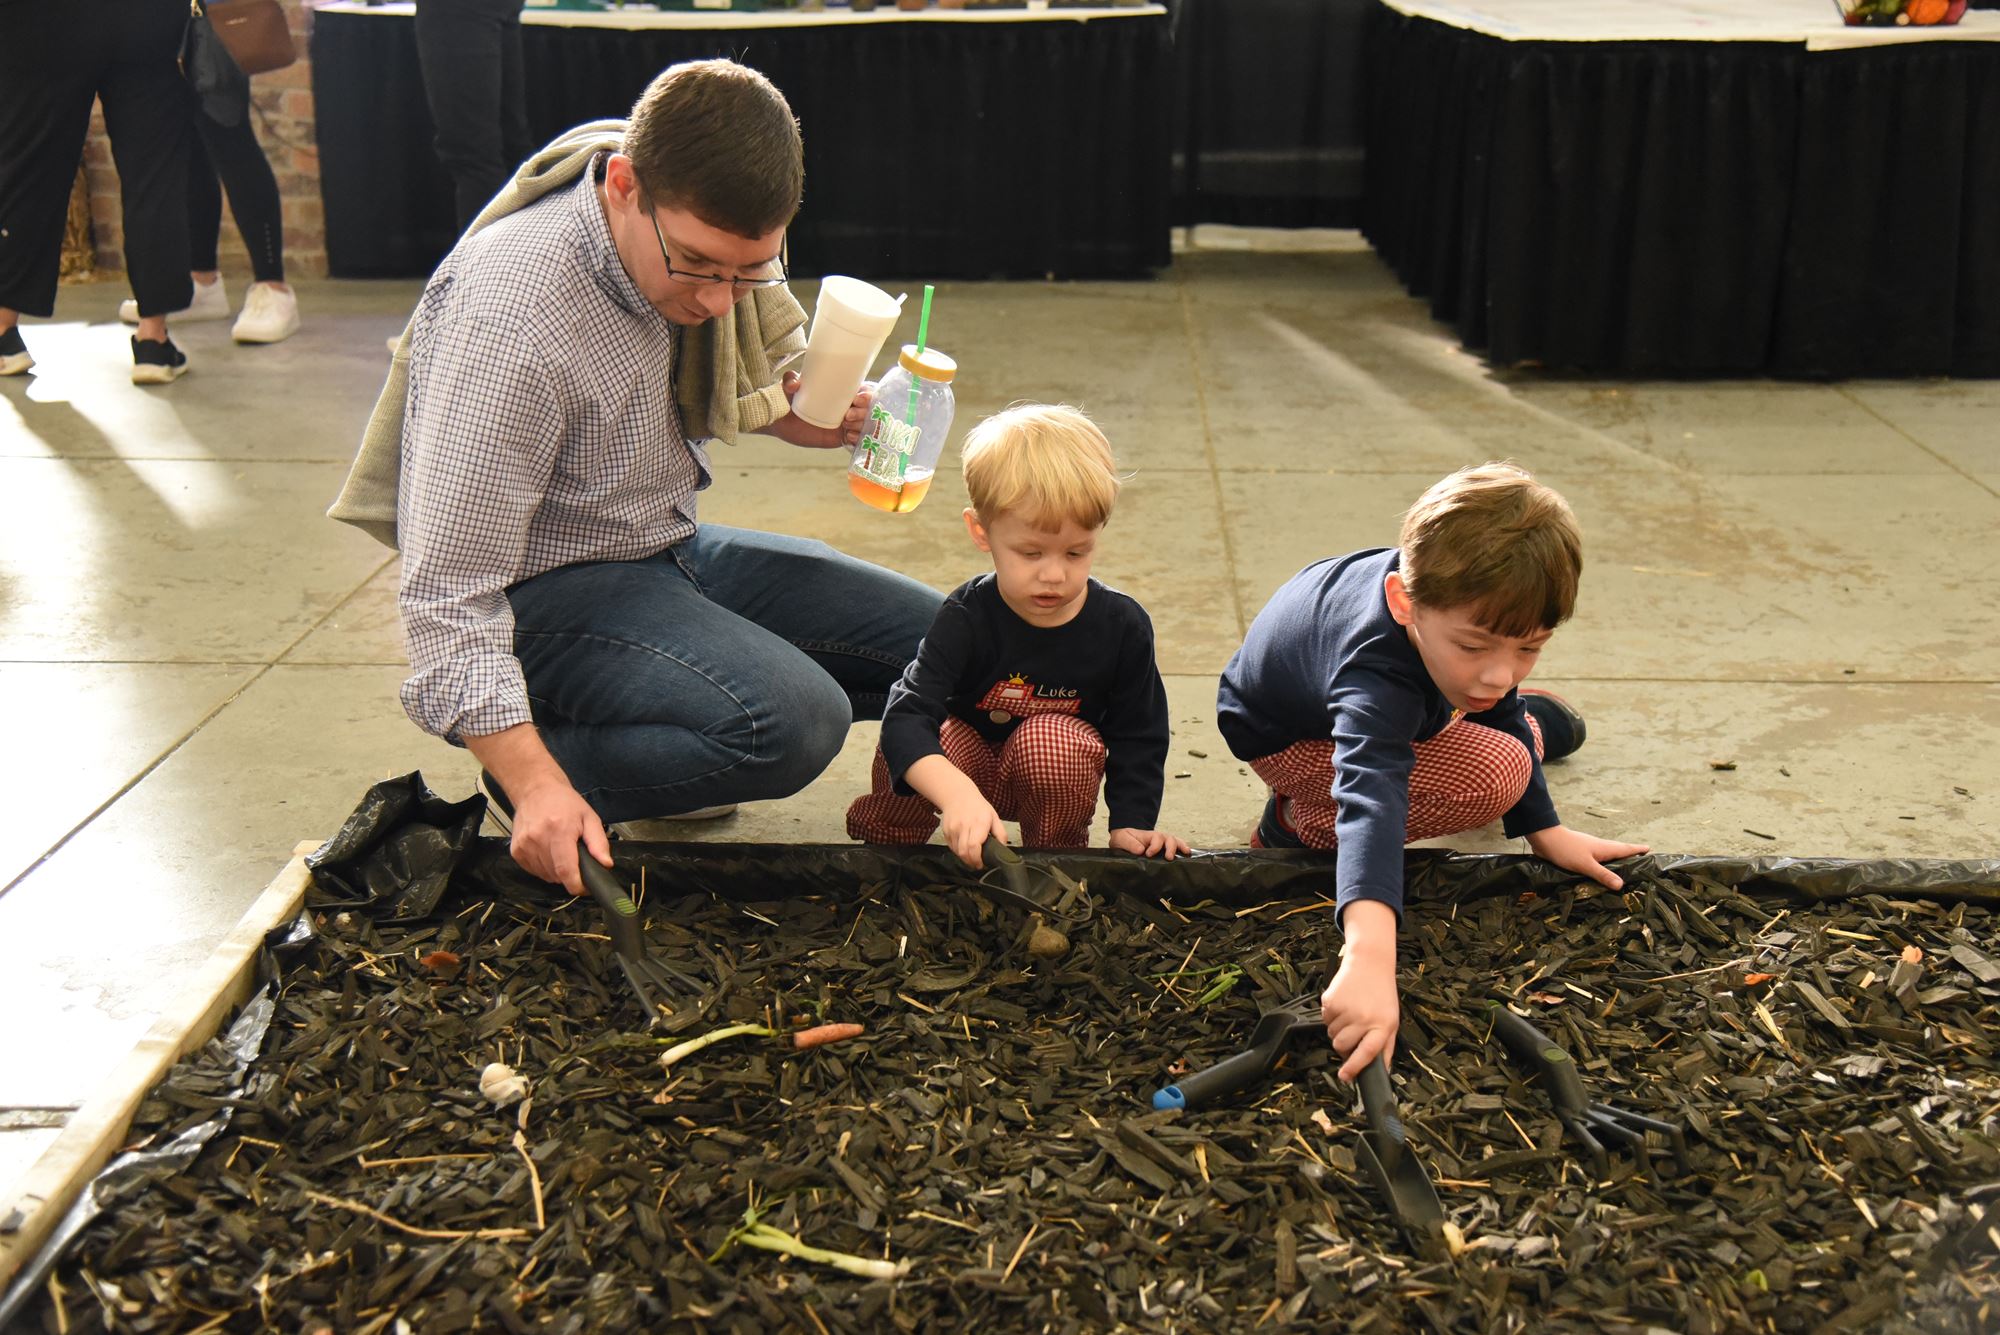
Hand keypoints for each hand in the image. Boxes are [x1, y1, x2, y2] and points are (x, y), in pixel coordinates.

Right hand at [508, 777, 612, 896]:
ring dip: (556, 871)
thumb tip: (605, 864)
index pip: (566, 871)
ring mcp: (524, 846)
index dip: (577, 885)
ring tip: (560, 850)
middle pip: (557, 876)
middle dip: (570, 874)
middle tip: (575, 857)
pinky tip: (548, 850)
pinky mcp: (516, 851)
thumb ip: (599, 843)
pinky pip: (534, 871)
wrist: (536, 790)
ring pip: (546, 876)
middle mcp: (538, 839)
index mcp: (558, 831)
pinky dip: (544, 867)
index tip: (584, 888)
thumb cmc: (564, 803)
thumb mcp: (589, 818)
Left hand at [768, 372, 872, 448]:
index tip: (857, 399)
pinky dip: (858, 440)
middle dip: (864, 413)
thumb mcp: (788, 385)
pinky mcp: (842, 438)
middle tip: (847, 415)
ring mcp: (847, 423)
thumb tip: (795, 385)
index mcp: (843, 392)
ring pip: (867, 425)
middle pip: (871, 409)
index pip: (866, 391)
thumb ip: (789, 380)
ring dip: (861, 426)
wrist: (781, 421)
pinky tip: (847, 437)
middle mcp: (849, 407)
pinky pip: (859, 441)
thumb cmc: (788, 399)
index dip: (868, 395)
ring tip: (845, 427)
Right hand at [939, 795, 1007, 869]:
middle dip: (971, 862)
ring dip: (964, 858)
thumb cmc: (977, 806)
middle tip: (977, 864)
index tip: (981, 864)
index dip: (977, 859)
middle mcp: (964, 826)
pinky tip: (964, 847)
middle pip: (964, 852)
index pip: (974, 846)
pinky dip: (958, 851)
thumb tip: (1003, 848)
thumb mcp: (994, 816)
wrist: (957, 795)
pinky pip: (951, 847)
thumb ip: (1001, 833)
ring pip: (957, 852)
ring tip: (971, 856)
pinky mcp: (946, 831)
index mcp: (979, 823)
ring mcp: (953, 829)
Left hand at [1109, 827, 1190, 859]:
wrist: (1124, 841)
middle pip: (1169, 838)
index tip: (1148, 854)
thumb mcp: (1122, 839)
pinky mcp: (1165, 850)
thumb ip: (1130, 844)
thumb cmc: (1124, 840)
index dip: (1154, 846)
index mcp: (1148, 836)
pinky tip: (1188, 855)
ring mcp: (1163, 843)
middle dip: (1170, 847)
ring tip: (1186, 853)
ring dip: (1181, 846)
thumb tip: (1141, 850)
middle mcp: (1158, 838)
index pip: (1156, 838)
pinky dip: (1183, 849)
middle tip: (1168, 857)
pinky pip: (1177, 847)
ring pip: (1175, 841)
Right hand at [1321, 949, 1400, 1081]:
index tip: (1345, 1077)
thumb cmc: (1382, 993)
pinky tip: (1343, 1006)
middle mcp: (1363, 1018)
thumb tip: (1382, 1071)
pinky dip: (1331, 1017)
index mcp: (1382, 1025)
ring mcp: (1345, 1009)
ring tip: (1349, 1016)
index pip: (1367, 1052)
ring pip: (1331, 1034)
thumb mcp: (1392, 1021)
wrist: (1369, 963)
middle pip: (1342, 1046)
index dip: (1354, 1068)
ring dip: (1337, 1030)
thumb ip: (1386, 1047)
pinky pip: (1324, 1019)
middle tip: (1351, 1036)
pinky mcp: (1330, 1001)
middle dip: (1343, 1047)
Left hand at [1525, 824, 1650, 889]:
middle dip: (1631, 858)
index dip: (1639, 850)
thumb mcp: (1586, 864)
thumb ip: (1602, 874)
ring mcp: (1590, 852)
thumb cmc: (1566, 849)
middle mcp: (1600, 848)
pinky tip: (1601, 877)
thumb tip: (1621, 885)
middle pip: (1620, 853)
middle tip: (1642, 867)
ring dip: (1617, 864)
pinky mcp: (1580, 856)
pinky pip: (1597, 863)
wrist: (1545, 839)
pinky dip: (1603, 868)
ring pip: (1608, 858)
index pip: (1628, 849)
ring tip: (1625, 875)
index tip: (1651, 851)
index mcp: (1606, 848)